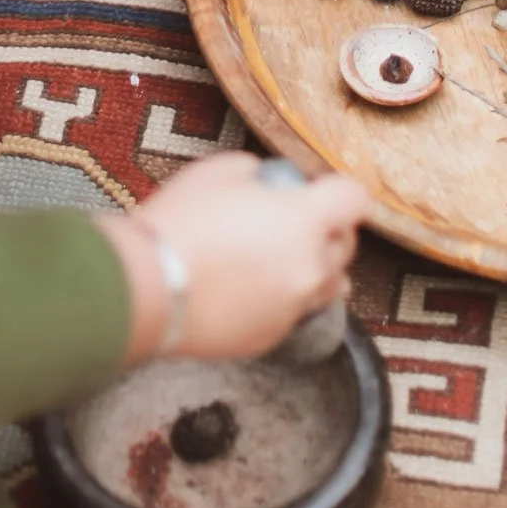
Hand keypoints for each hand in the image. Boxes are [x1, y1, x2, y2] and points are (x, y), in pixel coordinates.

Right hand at [97, 152, 368, 365]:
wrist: (151, 289)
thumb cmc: (183, 222)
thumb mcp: (219, 171)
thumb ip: (258, 173)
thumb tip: (267, 185)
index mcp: (305, 219)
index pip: (355, 200)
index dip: (341, 191)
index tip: (321, 191)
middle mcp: (311, 266)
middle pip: (346, 245)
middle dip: (328, 229)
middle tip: (290, 220)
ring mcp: (294, 307)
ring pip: (329, 286)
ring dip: (315, 268)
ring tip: (277, 258)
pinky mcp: (272, 337)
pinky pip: (294, 312)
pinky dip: (282, 298)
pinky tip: (247, 287)